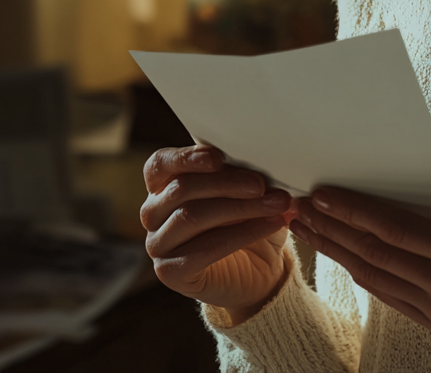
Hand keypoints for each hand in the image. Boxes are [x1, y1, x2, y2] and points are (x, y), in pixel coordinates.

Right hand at [141, 145, 293, 319]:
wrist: (259, 268)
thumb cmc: (248, 219)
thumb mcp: (247, 189)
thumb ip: (242, 172)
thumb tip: (264, 157)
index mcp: (164, 184)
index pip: (160, 164)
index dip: (185, 158)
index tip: (217, 158)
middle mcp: (153, 213)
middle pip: (181, 189)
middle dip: (227, 184)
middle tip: (262, 184)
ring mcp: (158, 245)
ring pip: (192, 217)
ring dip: (241, 207)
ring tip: (276, 203)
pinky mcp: (171, 273)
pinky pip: (206, 249)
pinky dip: (244, 234)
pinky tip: (270, 225)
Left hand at [290, 187, 430, 341]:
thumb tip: (393, 184)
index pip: (401, 232)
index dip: (359, 211)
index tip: (325, 193)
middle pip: (381, 257)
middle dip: (335, 230)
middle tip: (301, 206)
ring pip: (377, 279)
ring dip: (338, 251)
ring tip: (308, 226)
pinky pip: (389, 295)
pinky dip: (361, 270)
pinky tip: (340, 250)